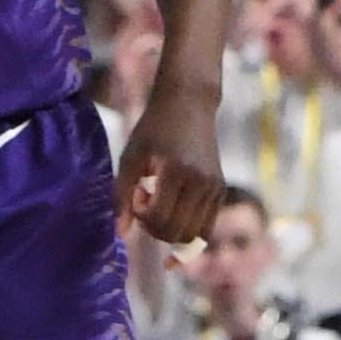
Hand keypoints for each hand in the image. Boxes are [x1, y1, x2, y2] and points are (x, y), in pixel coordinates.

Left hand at [117, 77, 227, 244]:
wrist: (189, 104)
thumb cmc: (154, 128)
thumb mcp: (131, 156)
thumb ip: (121, 195)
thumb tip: (120, 235)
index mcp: (177, 171)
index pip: (158, 218)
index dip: (141, 215)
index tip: (137, 192)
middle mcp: (201, 182)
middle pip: (176, 232)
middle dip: (154, 227)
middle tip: (146, 201)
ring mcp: (214, 188)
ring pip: (192, 235)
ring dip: (170, 230)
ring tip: (160, 206)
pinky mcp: (220, 190)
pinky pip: (206, 228)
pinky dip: (187, 231)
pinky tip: (175, 218)